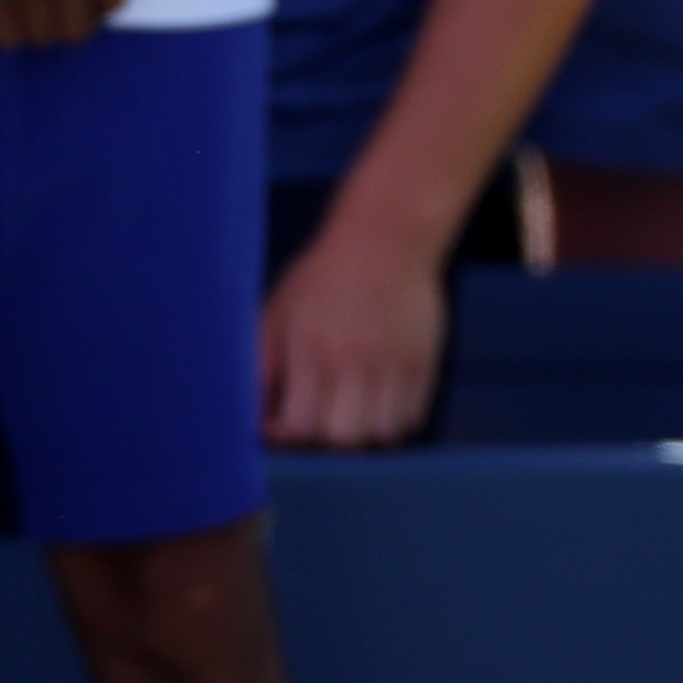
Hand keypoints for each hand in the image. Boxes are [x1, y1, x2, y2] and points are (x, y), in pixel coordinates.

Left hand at [261, 219, 448, 447]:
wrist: (386, 240)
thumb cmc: (320, 279)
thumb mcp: (276, 314)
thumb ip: (262, 368)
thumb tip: (258, 420)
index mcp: (312, 350)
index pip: (301, 426)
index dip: (287, 435)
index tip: (282, 423)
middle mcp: (355, 362)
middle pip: (345, 439)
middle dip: (325, 442)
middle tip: (318, 420)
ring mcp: (394, 364)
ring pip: (382, 434)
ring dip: (363, 435)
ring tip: (350, 415)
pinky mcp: (424, 363)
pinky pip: (412, 417)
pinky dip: (392, 421)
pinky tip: (377, 403)